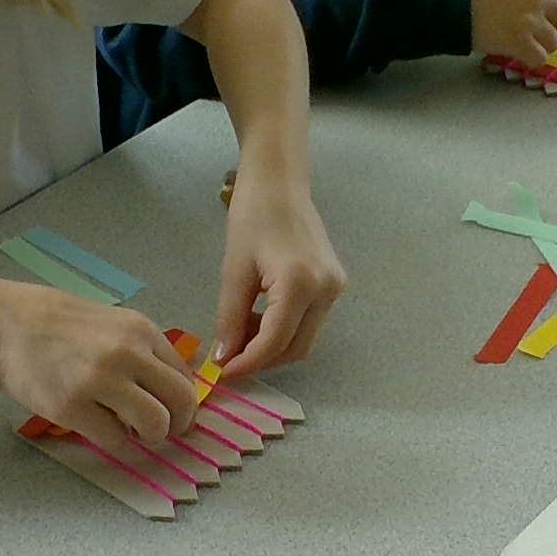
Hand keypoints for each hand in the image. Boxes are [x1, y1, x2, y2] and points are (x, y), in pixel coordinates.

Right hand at [0, 282, 199, 448]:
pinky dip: (117, 444)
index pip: (185, 377)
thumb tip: (169, 391)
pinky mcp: (73, 407)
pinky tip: (104, 433)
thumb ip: (141, 352)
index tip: (174, 415)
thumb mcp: (111, 323)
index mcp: (141, 331)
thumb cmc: (58, 325)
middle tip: (161, 432)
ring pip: (155, 424)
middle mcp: (128, 353)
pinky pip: (115, 440)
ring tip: (133, 433)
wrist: (3, 325)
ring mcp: (100, 381)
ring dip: (150, 437)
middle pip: (180, 402)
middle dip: (177, 424)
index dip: (184, 403)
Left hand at [212, 171, 346, 377]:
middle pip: (295, 348)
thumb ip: (230, 319)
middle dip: (261, 359)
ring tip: (240, 331)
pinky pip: (308, 322)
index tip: (221, 373)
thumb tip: (224, 359)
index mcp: (301, 283)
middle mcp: (326, 290)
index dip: (247, 363)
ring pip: (304, 339)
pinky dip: (283, 329)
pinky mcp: (334, 285)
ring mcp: (335, 288)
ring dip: (272, 345)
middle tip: (227, 356)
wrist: (279, 182)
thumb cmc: (251, 217)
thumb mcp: (234, 271)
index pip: (275, 342)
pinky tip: (258, 316)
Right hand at [469, 0, 556, 65]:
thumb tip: (531, 11)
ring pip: (554, 41)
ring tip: (523, 46)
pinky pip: (540, 58)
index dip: (545, 10)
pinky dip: (530, 60)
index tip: (530, 16)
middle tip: (539, 34)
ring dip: (540, 45)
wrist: (453, 1)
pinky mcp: (522, 43)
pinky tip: (518, 55)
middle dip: (555, 27)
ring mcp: (532, 22)